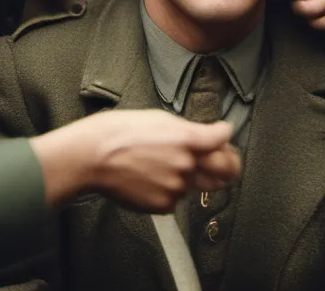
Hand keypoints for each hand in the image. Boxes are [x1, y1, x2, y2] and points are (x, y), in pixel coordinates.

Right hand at [32, 110, 239, 211]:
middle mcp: (186, 164)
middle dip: (230, 164)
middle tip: (224, 159)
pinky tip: (150, 176)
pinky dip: (170, 189)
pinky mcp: (164, 205)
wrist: (94, 156)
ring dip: (191, 176)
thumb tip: (208, 136)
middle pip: (227, 171)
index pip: (223, 138)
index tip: (224, 134)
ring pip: (197, 185)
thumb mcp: (159, 119)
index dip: (225, 134)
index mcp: (186, 138)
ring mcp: (176, 187)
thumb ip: (187, 130)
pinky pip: (177, 198)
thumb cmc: (121, 131)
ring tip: (163, 164)